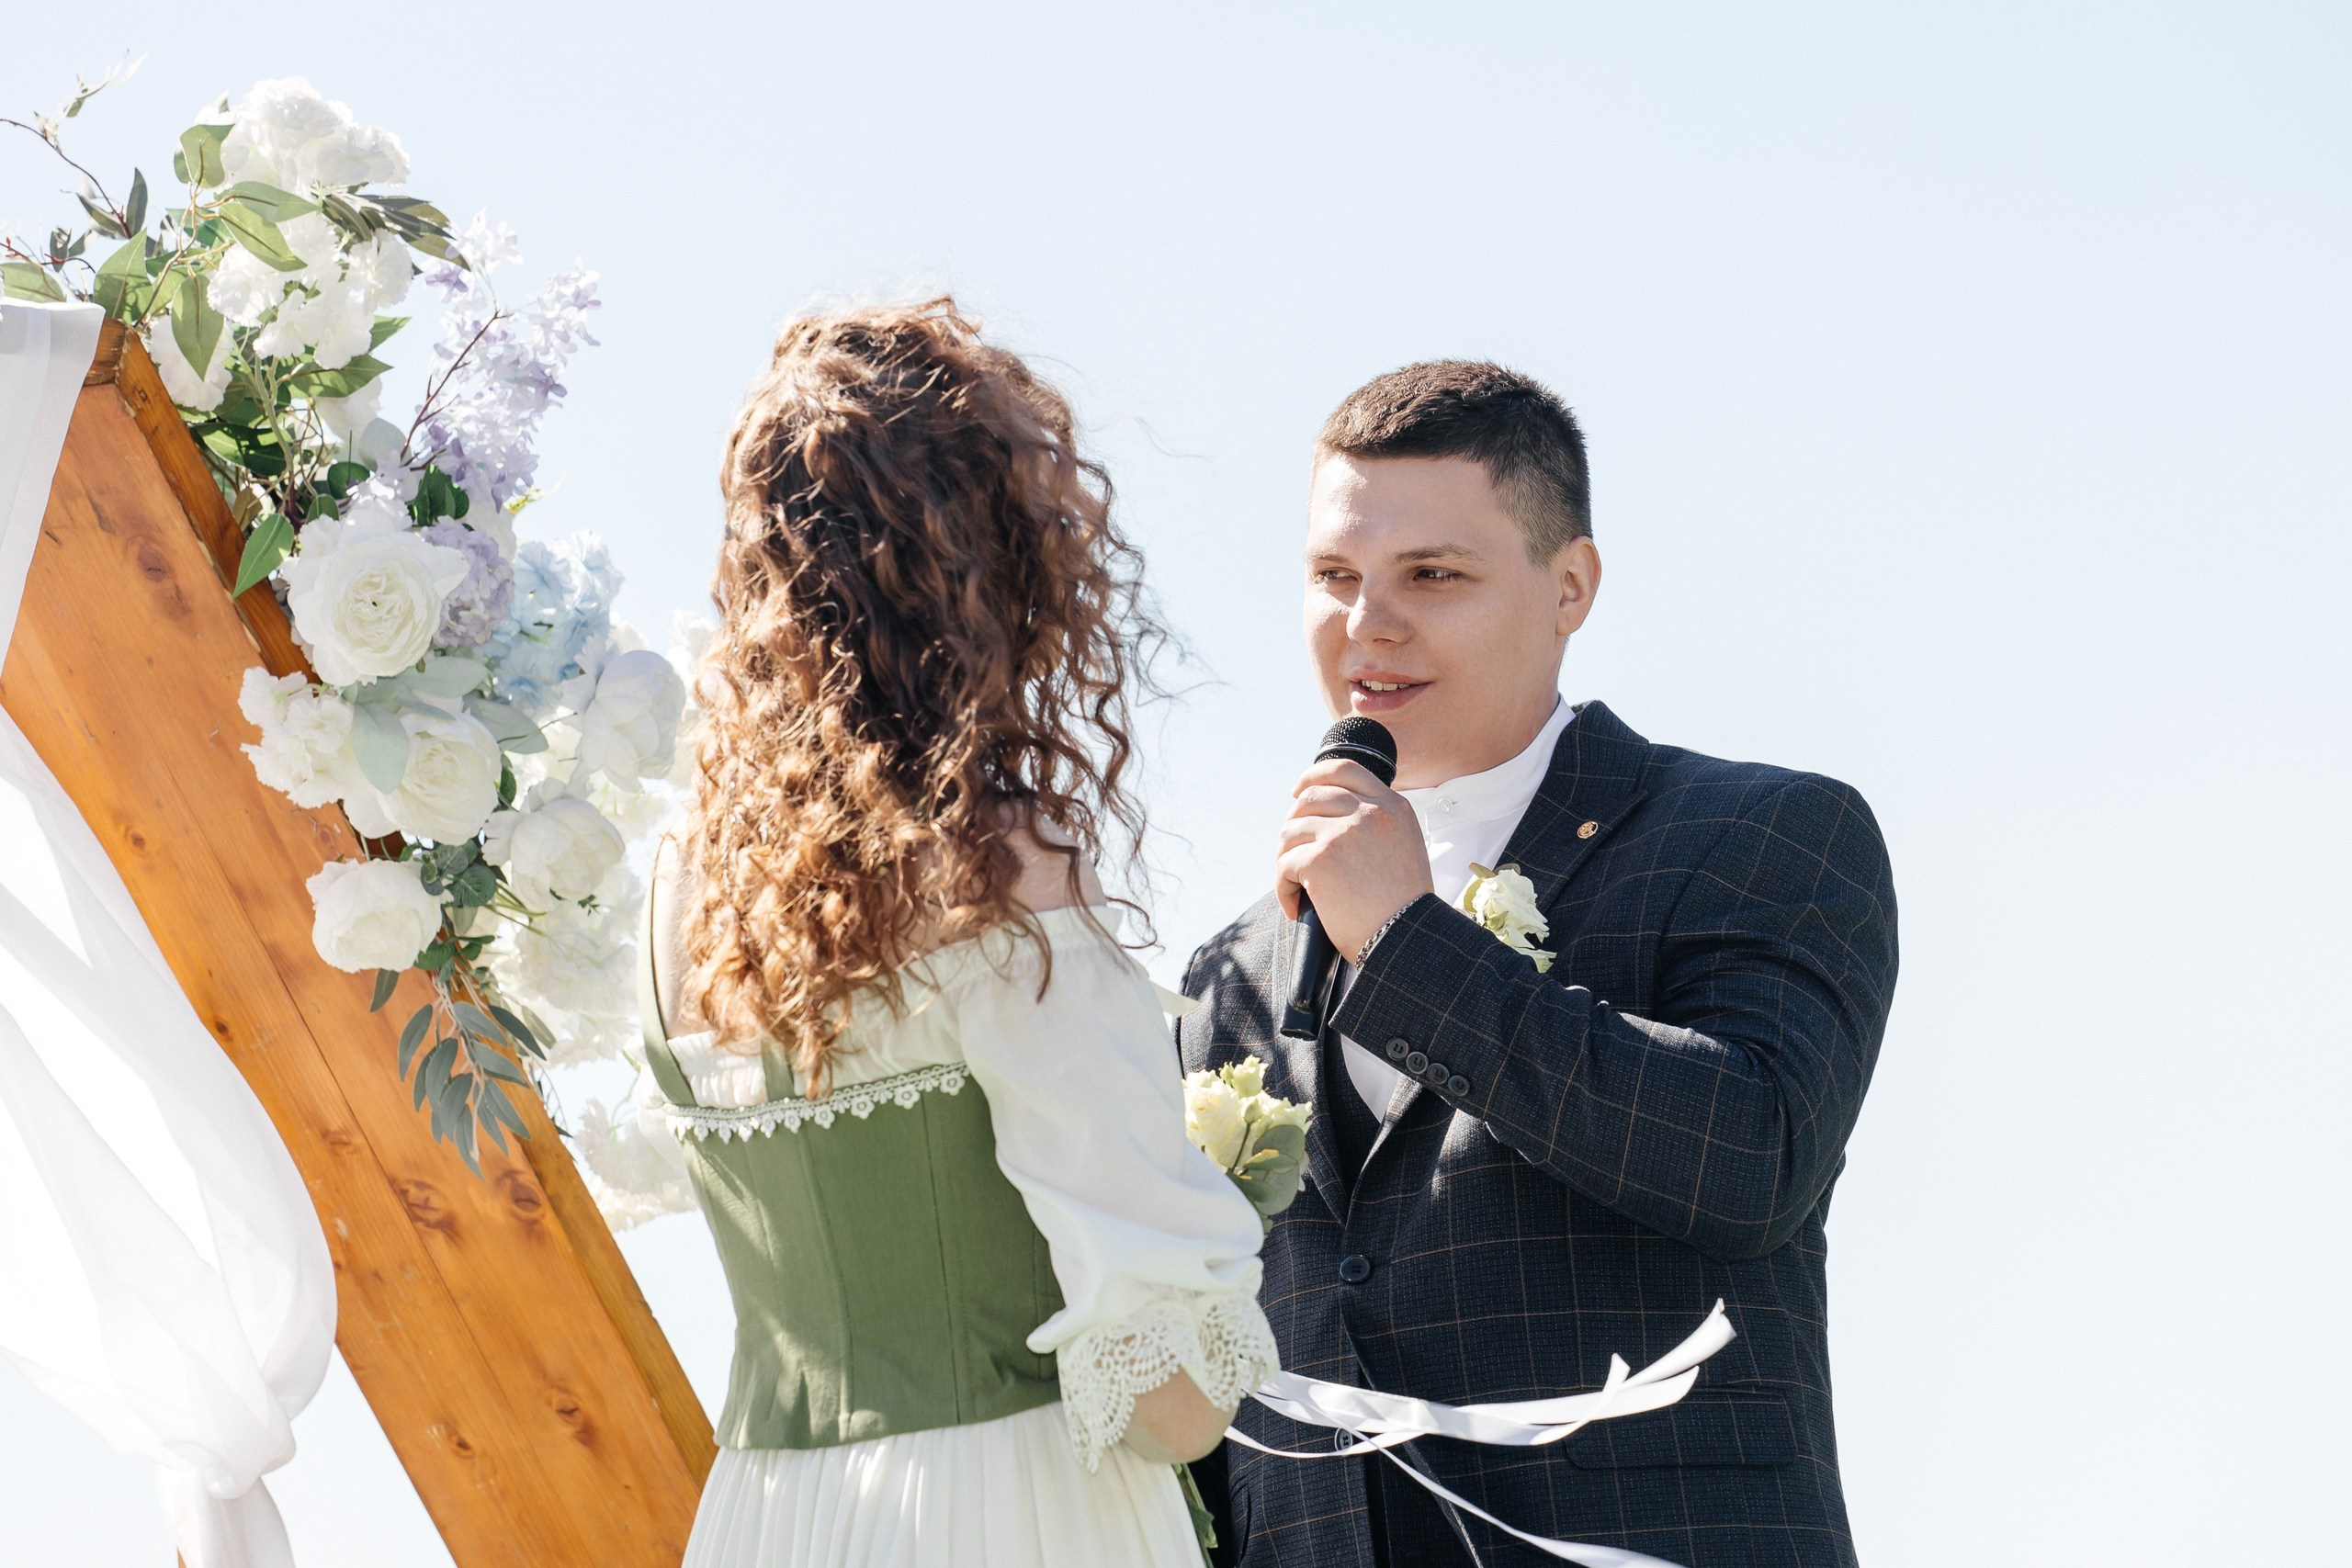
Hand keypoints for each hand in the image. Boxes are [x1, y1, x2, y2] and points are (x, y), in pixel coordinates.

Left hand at [1276, 758, 1433, 960]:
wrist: (1406, 939)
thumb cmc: (1403, 908)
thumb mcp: (1404, 848)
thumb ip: (1377, 824)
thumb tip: (1329, 816)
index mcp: (1393, 807)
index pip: (1345, 770)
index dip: (1314, 776)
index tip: (1297, 791)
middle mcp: (1370, 813)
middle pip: (1311, 797)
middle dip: (1293, 823)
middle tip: (1291, 851)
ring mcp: (1343, 833)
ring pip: (1291, 831)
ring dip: (1286, 859)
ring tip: (1295, 885)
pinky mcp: (1320, 859)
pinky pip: (1285, 865)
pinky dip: (1284, 888)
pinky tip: (1294, 907)